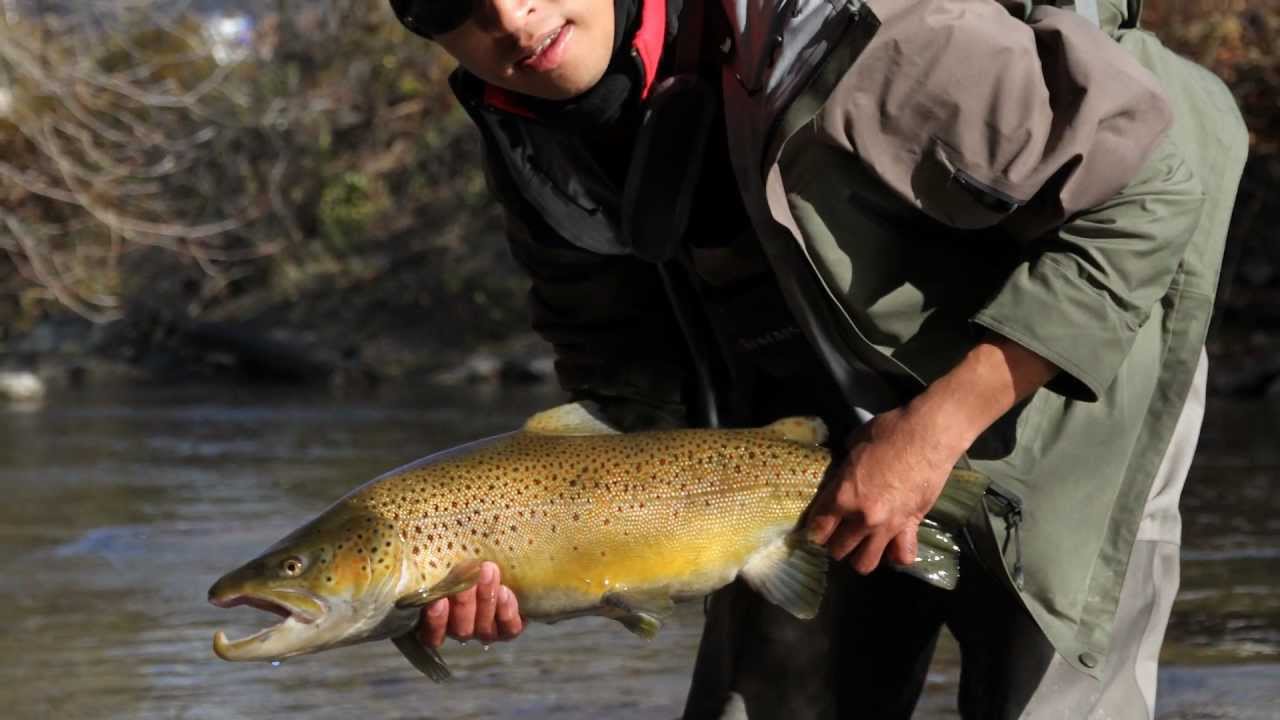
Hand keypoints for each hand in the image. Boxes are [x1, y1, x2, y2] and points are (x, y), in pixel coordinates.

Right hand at [417, 561, 523, 647]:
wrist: (509, 561)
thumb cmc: (468, 555)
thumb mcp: (451, 554)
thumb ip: (435, 557)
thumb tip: (412, 535)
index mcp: (440, 618)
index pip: (430, 634)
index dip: (434, 622)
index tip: (436, 602)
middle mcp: (461, 627)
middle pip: (460, 628)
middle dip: (464, 603)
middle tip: (468, 578)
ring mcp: (486, 629)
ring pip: (483, 628)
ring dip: (485, 598)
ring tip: (488, 570)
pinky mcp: (510, 627)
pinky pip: (509, 629)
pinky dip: (506, 612)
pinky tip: (505, 592)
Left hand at [805, 334, 1059, 573]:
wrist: (930, 434)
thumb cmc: (889, 431)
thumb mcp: (853, 446)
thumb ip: (843, 470)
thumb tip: (839, 476)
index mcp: (843, 496)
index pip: (818, 528)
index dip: (814, 530)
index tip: (816, 528)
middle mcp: (863, 518)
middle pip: (838, 550)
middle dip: (834, 544)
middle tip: (838, 533)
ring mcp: (888, 526)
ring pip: (865, 563)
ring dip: (859, 555)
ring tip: (861, 543)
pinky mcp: (912, 526)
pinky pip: (902, 556)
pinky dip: (895, 554)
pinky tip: (891, 544)